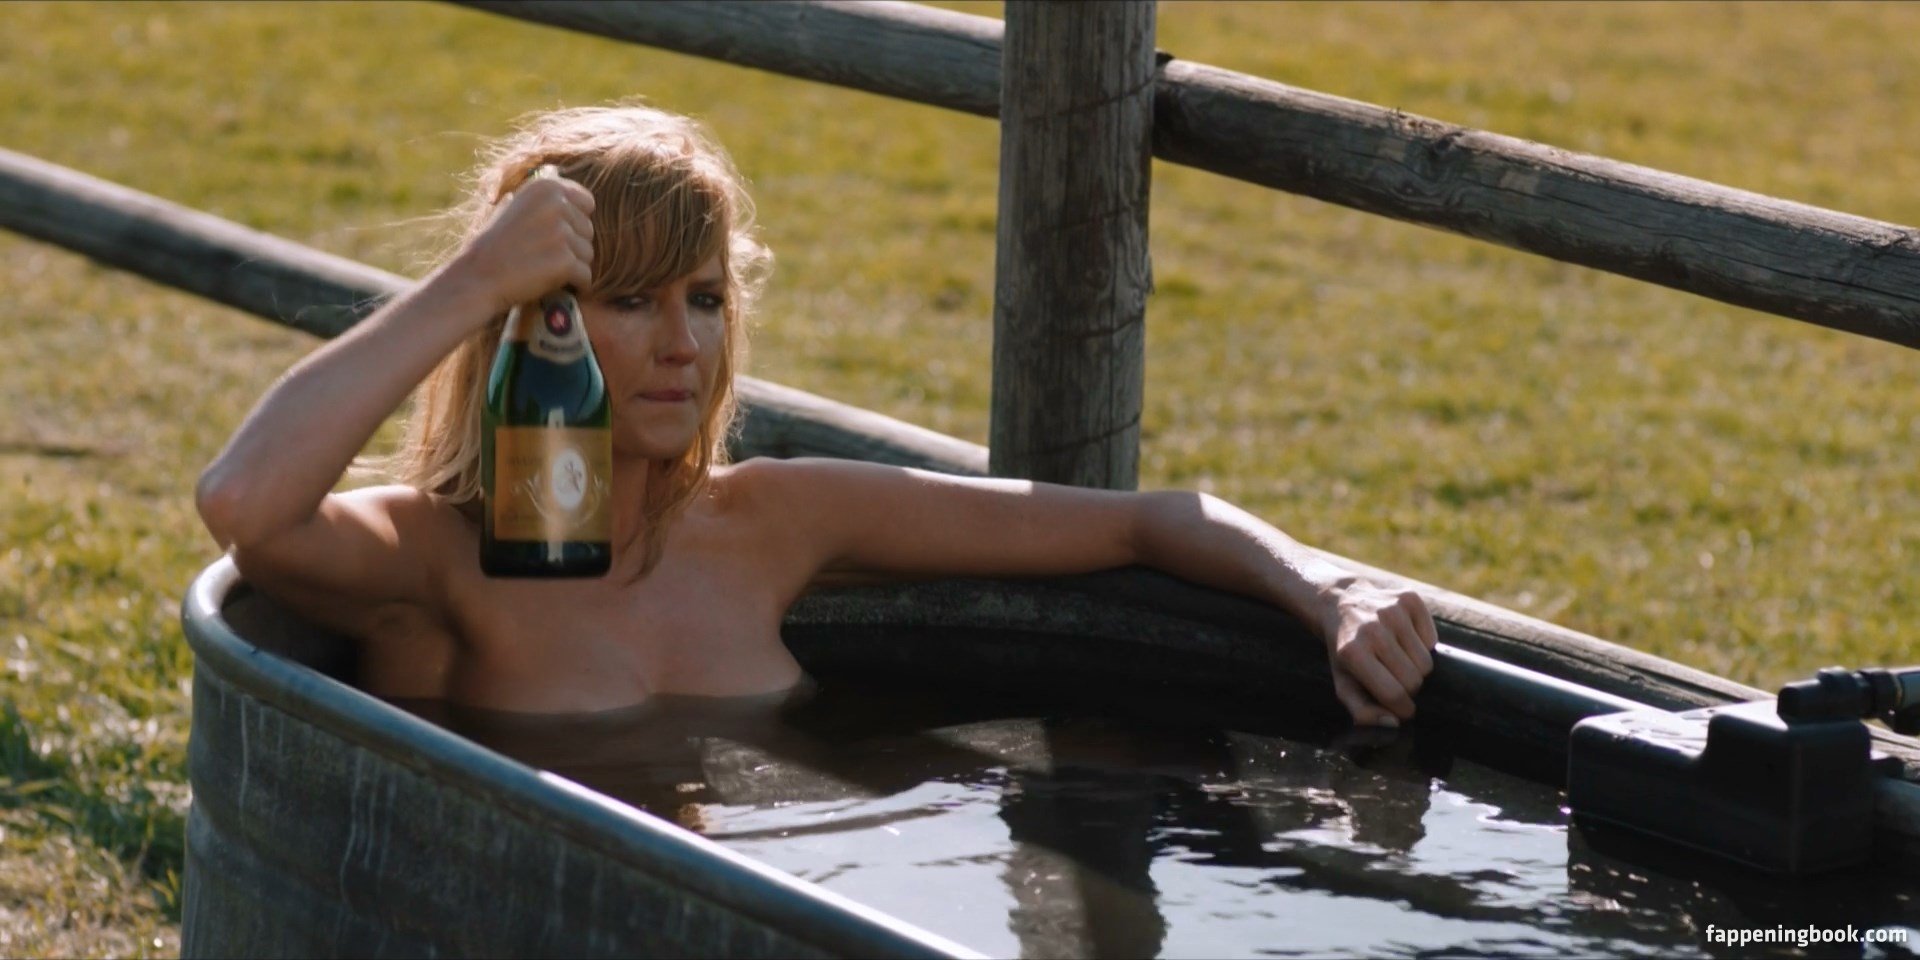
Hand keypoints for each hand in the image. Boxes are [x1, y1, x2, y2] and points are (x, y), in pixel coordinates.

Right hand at [446, 170, 596, 319]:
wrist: (478, 276)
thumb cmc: (495, 244)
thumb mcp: (514, 204)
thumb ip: (542, 198)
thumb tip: (559, 177)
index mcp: (546, 186)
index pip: (586, 203)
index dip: (575, 222)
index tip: (556, 235)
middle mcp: (557, 204)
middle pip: (588, 231)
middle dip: (572, 247)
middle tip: (542, 256)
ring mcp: (562, 233)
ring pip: (588, 255)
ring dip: (571, 267)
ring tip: (542, 268)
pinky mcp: (565, 260)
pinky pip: (586, 276)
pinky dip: (574, 285)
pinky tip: (552, 284)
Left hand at [1324, 579, 1437, 726]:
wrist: (1339, 602)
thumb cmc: (1345, 651)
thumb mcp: (1344, 683)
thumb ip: (1362, 711)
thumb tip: (1392, 723)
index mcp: (1352, 653)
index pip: (1394, 693)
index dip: (1403, 708)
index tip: (1402, 708)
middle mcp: (1373, 629)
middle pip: (1415, 679)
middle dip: (1409, 688)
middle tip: (1394, 678)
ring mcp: (1393, 611)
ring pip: (1427, 662)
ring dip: (1416, 667)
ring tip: (1396, 658)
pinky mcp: (1409, 598)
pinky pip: (1432, 639)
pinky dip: (1423, 644)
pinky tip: (1402, 638)